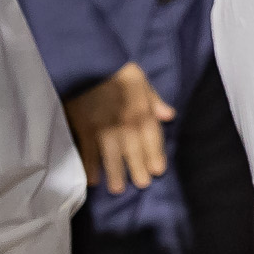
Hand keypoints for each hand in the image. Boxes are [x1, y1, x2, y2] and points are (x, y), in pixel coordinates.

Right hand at [63, 63, 173, 193]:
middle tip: (141, 185)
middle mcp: (125, 124)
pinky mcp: (84, 129)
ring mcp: (104, 129)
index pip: (152, 139)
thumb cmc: (116, 71)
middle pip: (134, 151)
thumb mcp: (141, 81)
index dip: (156, 155)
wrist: (87, 64)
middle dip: (138, 169)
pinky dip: (90, 166)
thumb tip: (169, 116)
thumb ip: (154, 100)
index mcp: (141, 112)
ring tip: (117, 189)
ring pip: (112, 156)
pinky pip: (88, 152)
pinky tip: (93, 179)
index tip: (158, 171)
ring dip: (115, 173)